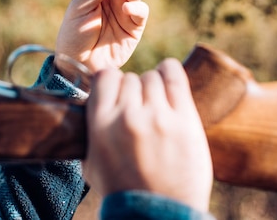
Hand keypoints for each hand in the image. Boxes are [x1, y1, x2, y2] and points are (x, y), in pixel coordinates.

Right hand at [83, 58, 212, 211]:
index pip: (104, 76)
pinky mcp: (185, 120)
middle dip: (133, 91)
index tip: (117, 91)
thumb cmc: (123, 191)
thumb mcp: (92, 163)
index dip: (111, 81)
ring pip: (152, 77)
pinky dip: (170, 72)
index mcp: (101, 125)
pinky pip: (175, 78)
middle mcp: (128, 117)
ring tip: (156, 103)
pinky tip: (168, 76)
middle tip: (139, 108)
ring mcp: (158, 117)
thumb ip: (92, 130)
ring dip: (152, 87)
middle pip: (131, 78)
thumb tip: (93, 104)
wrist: (158, 215)